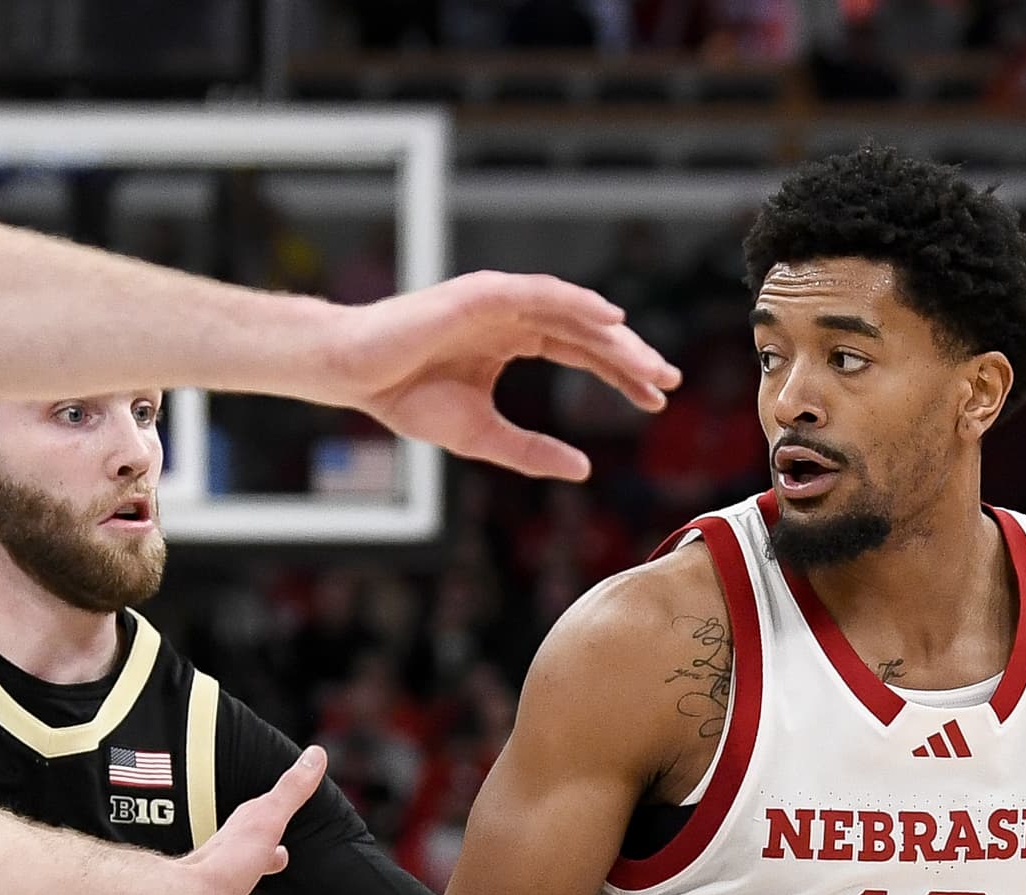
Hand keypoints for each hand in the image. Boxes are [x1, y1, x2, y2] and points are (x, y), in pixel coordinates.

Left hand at [147, 746, 308, 894]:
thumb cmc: (222, 863)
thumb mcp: (265, 819)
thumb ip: (291, 790)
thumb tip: (318, 753)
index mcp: (238, 853)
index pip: (258, 838)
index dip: (272, 836)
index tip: (284, 836)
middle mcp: (228, 884)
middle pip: (250, 876)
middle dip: (266, 870)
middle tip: (283, 865)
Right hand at [316, 274, 677, 480]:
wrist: (356, 376)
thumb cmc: (407, 398)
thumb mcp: (483, 436)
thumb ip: (532, 451)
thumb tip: (583, 470)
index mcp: (513, 341)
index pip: (581, 353)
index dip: (620, 374)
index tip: (656, 399)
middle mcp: (512, 316)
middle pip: (586, 332)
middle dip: (629, 355)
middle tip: (668, 381)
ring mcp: (498, 301)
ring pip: (571, 312)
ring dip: (613, 335)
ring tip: (649, 362)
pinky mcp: (481, 293)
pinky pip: (540, 294)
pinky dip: (577, 302)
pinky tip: (609, 319)